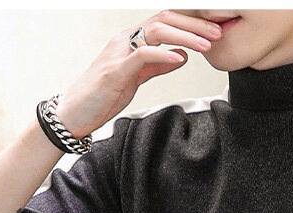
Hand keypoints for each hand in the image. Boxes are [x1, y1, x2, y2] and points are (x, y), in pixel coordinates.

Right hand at [54, 11, 223, 138]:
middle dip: (194, 25)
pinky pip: (141, 55)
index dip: (191, 24)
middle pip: (164, 20)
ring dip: (185, 36)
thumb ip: (156, 66)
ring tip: (205, 44)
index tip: (213, 32)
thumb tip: (180, 56)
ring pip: (156, 32)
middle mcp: (125, 40)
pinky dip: (163, 55)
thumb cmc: (102, 96)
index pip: (165, 22)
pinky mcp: (115, 71)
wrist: (74, 113)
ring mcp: (119, 53)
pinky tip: (180, 58)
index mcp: (132, 40)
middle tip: (217, 33)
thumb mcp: (136, 78)